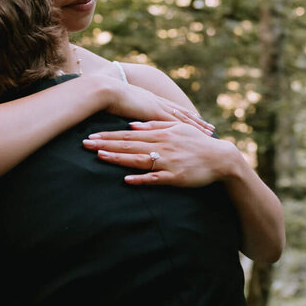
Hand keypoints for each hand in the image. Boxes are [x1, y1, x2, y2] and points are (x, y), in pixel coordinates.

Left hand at [82, 120, 239, 186]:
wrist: (221, 158)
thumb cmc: (197, 142)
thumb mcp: (177, 128)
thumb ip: (154, 125)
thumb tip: (132, 124)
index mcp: (161, 134)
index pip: (129, 134)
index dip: (108, 135)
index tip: (91, 135)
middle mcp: (162, 146)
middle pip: (129, 146)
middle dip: (106, 145)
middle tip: (85, 144)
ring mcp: (168, 161)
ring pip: (138, 160)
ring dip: (118, 159)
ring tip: (99, 157)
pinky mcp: (175, 177)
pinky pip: (155, 178)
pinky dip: (141, 179)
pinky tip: (126, 180)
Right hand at [103, 82, 213, 136]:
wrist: (104, 90)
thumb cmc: (108, 96)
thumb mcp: (121, 104)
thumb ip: (128, 111)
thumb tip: (127, 118)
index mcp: (151, 99)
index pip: (173, 108)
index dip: (185, 115)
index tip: (198, 118)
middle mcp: (158, 102)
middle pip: (182, 114)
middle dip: (196, 122)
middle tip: (210, 128)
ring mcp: (157, 107)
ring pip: (183, 119)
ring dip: (197, 127)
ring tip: (210, 133)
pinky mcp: (154, 113)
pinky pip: (175, 123)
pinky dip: (186, 129)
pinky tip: (196, 136)